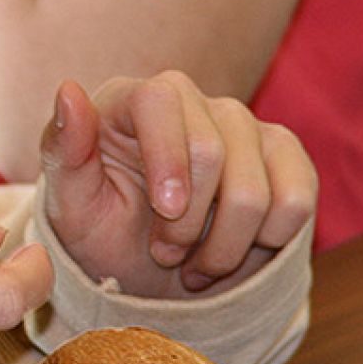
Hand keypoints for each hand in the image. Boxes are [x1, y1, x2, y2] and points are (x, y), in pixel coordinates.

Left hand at [41, 73, 315, 297]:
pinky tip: (231, 250)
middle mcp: (188, 100)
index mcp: (128, 100)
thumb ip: (65, 148)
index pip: (159, 101)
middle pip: (213, 150)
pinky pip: (296, 200)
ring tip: (190, 259)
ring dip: (222, 246)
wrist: (144, 273)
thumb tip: (68, 89)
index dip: (167, 158)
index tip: (164, 210)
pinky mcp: (282, 155)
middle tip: (163, 251)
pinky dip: (265, 242)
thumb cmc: (99, 232)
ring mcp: (241, 124)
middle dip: (186, 223)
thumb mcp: (70, 204)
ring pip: (256, 189)